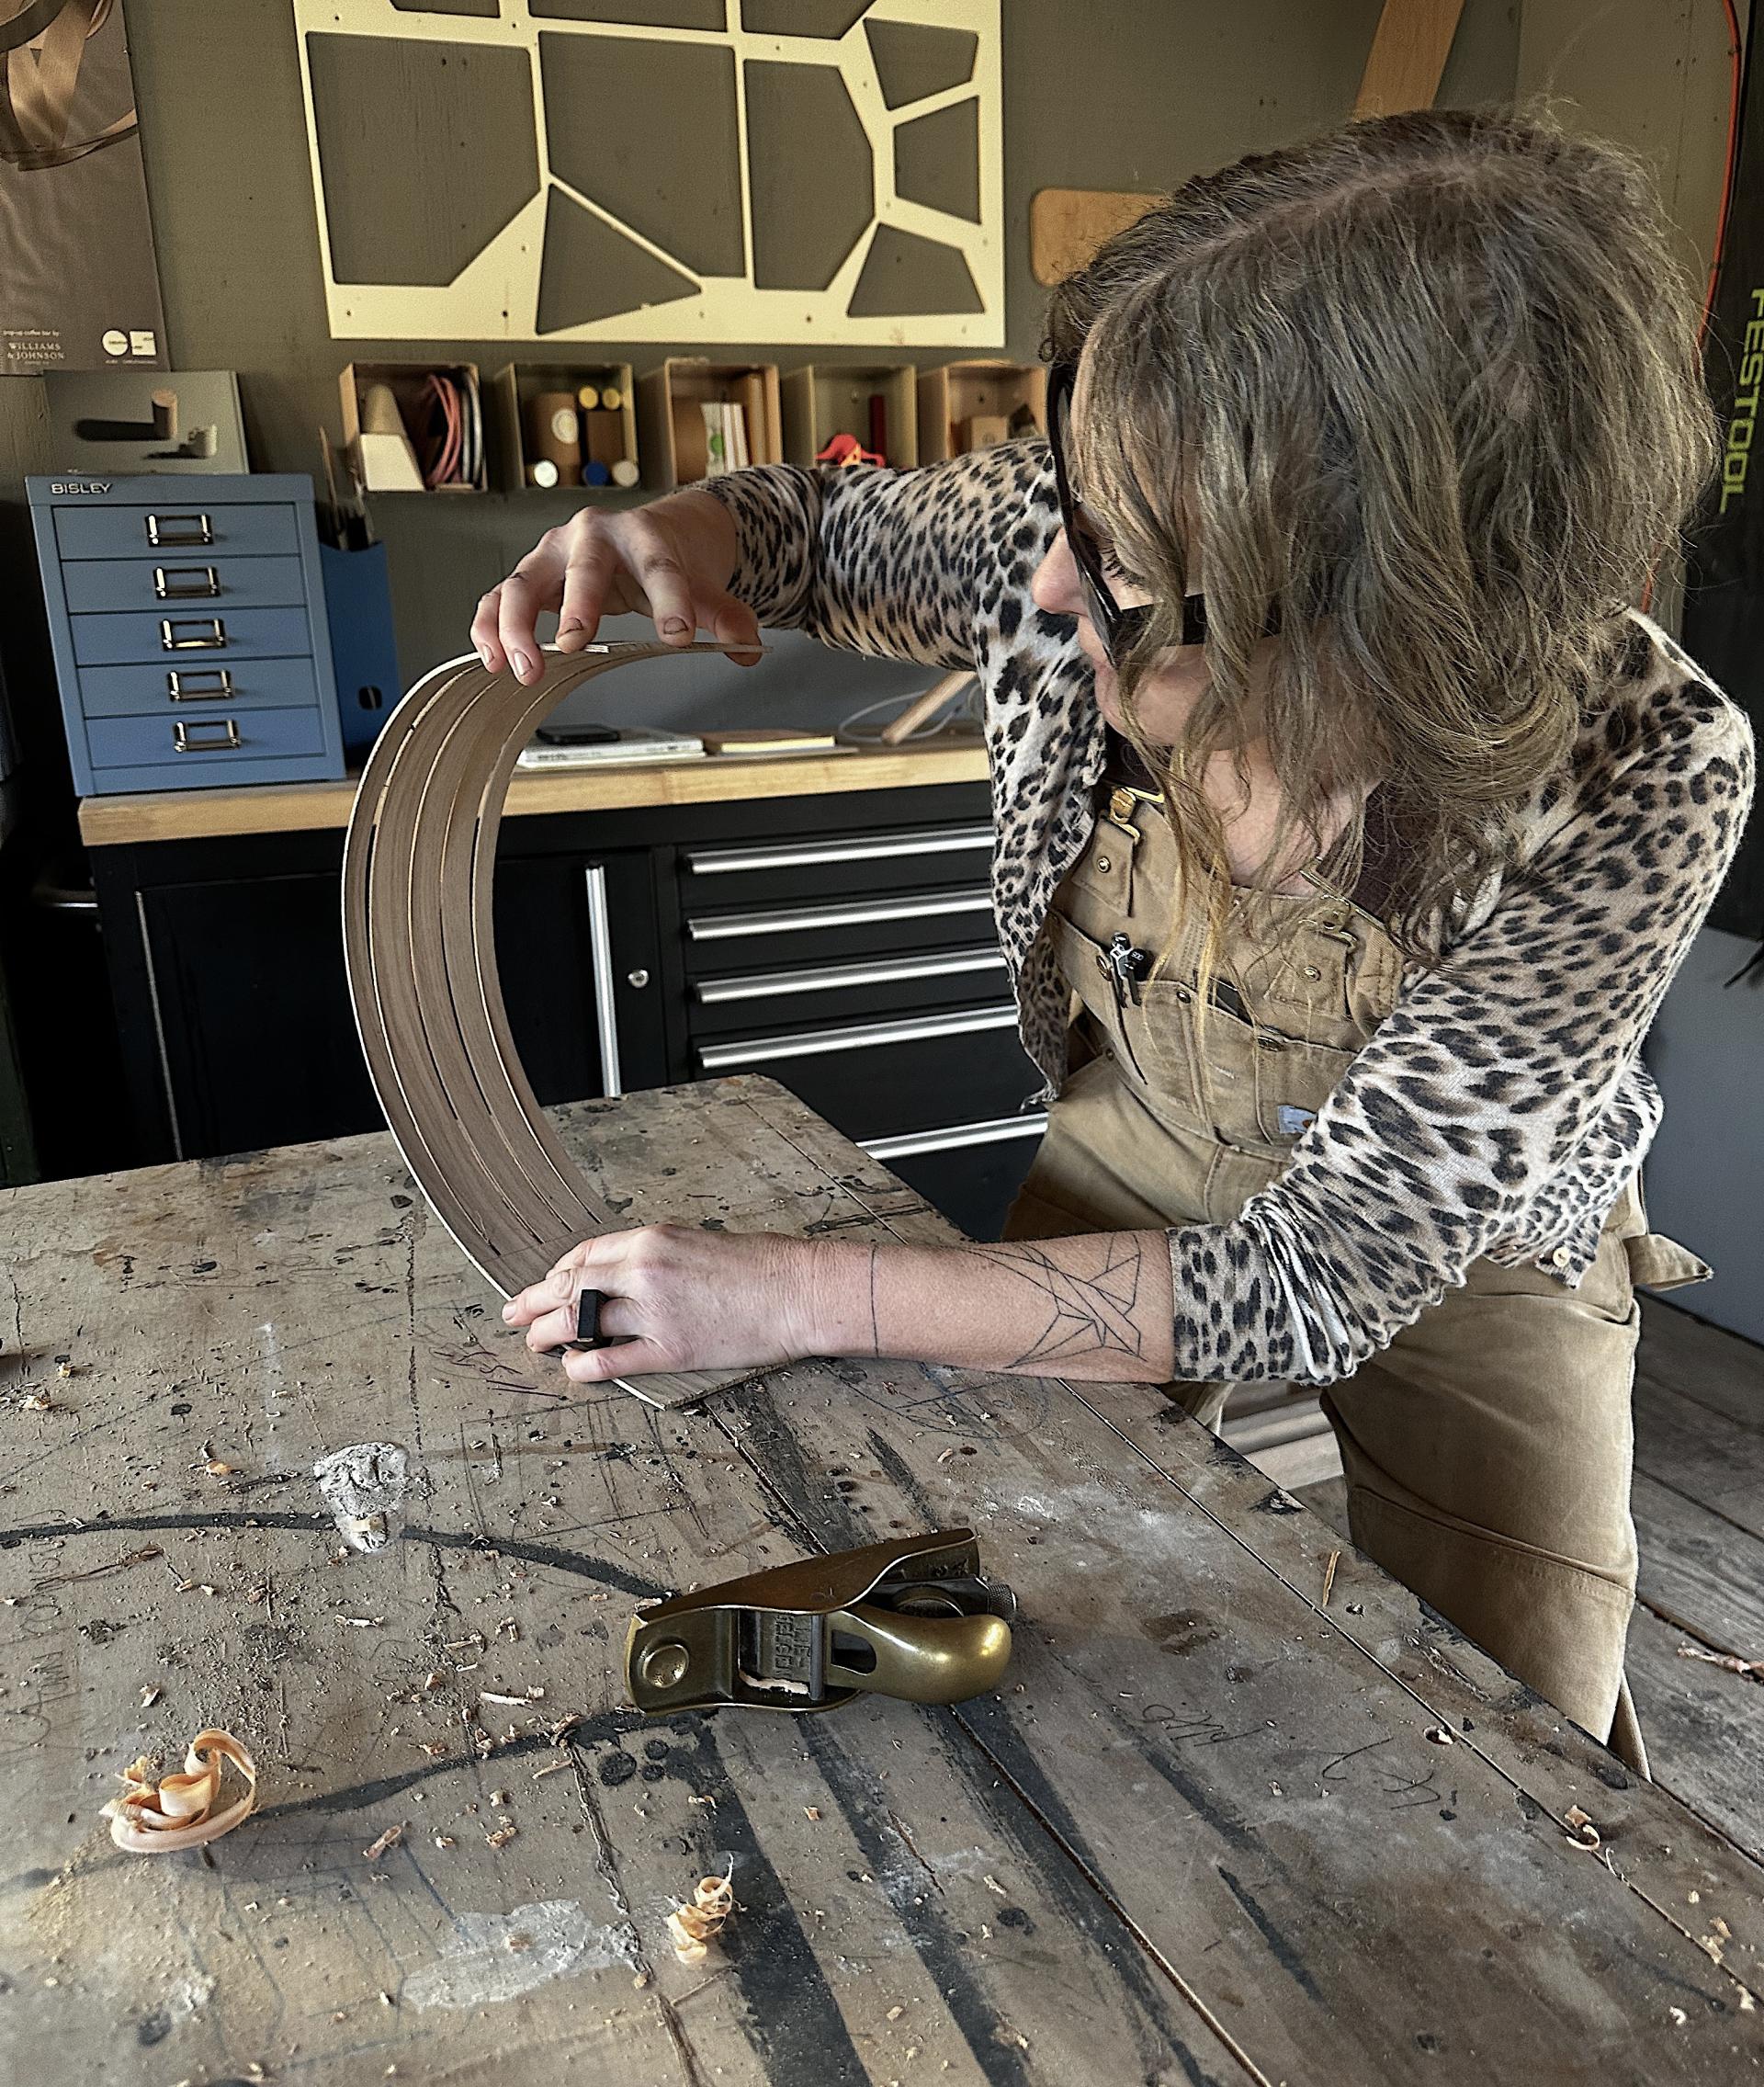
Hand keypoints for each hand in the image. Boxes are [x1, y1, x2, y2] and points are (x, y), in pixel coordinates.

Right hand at [471, 491, 762, 684]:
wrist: (648, 533)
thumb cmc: (671, 557)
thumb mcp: (705, 584)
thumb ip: (726, 616)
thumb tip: (747, 650)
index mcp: (643, 535)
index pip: (659, 566)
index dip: (670, 599)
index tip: (676, 633)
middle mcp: (591, 538)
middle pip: (580, 568)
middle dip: (576, 605)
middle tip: (574, 644)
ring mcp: (554, 556)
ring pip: (523, 582)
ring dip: (515, 626)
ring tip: (524, 668)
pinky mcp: (531, 578)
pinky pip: (497, 599)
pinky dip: (489, 627)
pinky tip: (492, 660)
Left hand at [504, 1224, 827, 1382]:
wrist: (797, 1291)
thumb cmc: (759, 1265)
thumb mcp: (696, 1241)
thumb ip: (653, 1256)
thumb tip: (619, 1276)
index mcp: (651, 1239)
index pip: (583, 1255)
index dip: (556, 1273)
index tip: (546, 1285)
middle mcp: (643, 1271)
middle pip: (568, 1286)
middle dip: (532, 1302)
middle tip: (513, 1313)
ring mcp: (653, 1312)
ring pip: (578, 1323)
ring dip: (546, 1334)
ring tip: (534, 1343)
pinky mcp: (669, 1350)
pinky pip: (609, 1361)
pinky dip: (582, 1366)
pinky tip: (573, 1368)